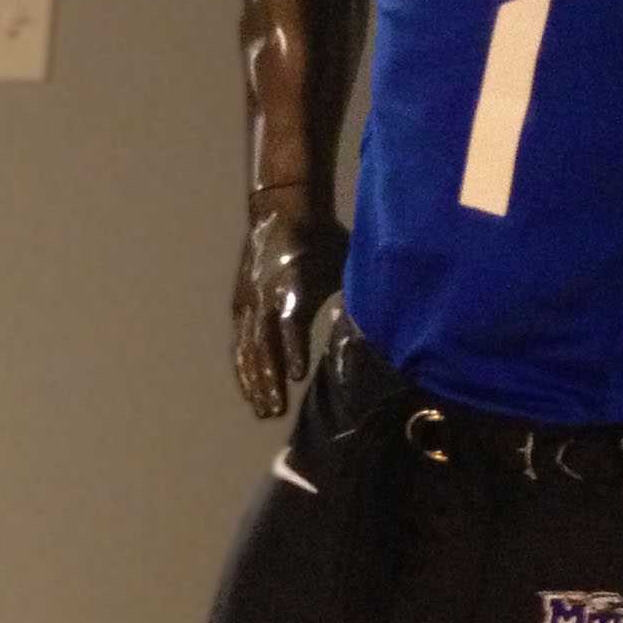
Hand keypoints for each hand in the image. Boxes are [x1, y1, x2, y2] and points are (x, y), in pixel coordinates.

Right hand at [231, 205, 347, 419]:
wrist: (281, 211)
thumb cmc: (323, 240)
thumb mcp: (344, 264)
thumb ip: (354, 296)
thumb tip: (381, 328)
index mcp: (293, 284)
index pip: (289, 323)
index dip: (292, 349)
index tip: (298, 376)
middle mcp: (265, 296)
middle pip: (262, 343)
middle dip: (268, 379)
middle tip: (276, 411)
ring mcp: (248, 302)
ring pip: (247, 348)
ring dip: (255, 380)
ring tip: (265, 410)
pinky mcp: (240, 306)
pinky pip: (241, 343)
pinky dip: (245, 368)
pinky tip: (252, 391)